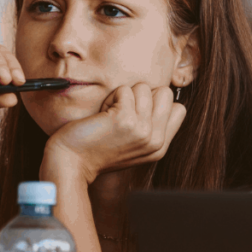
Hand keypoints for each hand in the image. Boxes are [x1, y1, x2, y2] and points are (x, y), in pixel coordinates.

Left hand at [42, 83, 185, 184]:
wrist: (72, 163)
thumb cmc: (97, 149)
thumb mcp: (133, 145)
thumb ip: (151, 126)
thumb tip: (160, 96)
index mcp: (160, 147)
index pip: (178, 109)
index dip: (155, 104)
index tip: (135, 117)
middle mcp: (155, 140)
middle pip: (165, 93)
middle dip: (141, 96)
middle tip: (122, 113)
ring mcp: (142, 130)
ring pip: (144, 88)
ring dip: (123, 96)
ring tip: (110, 115)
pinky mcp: (125, 120)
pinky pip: (124, 90)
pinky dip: (111, 98)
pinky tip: (103, 115)